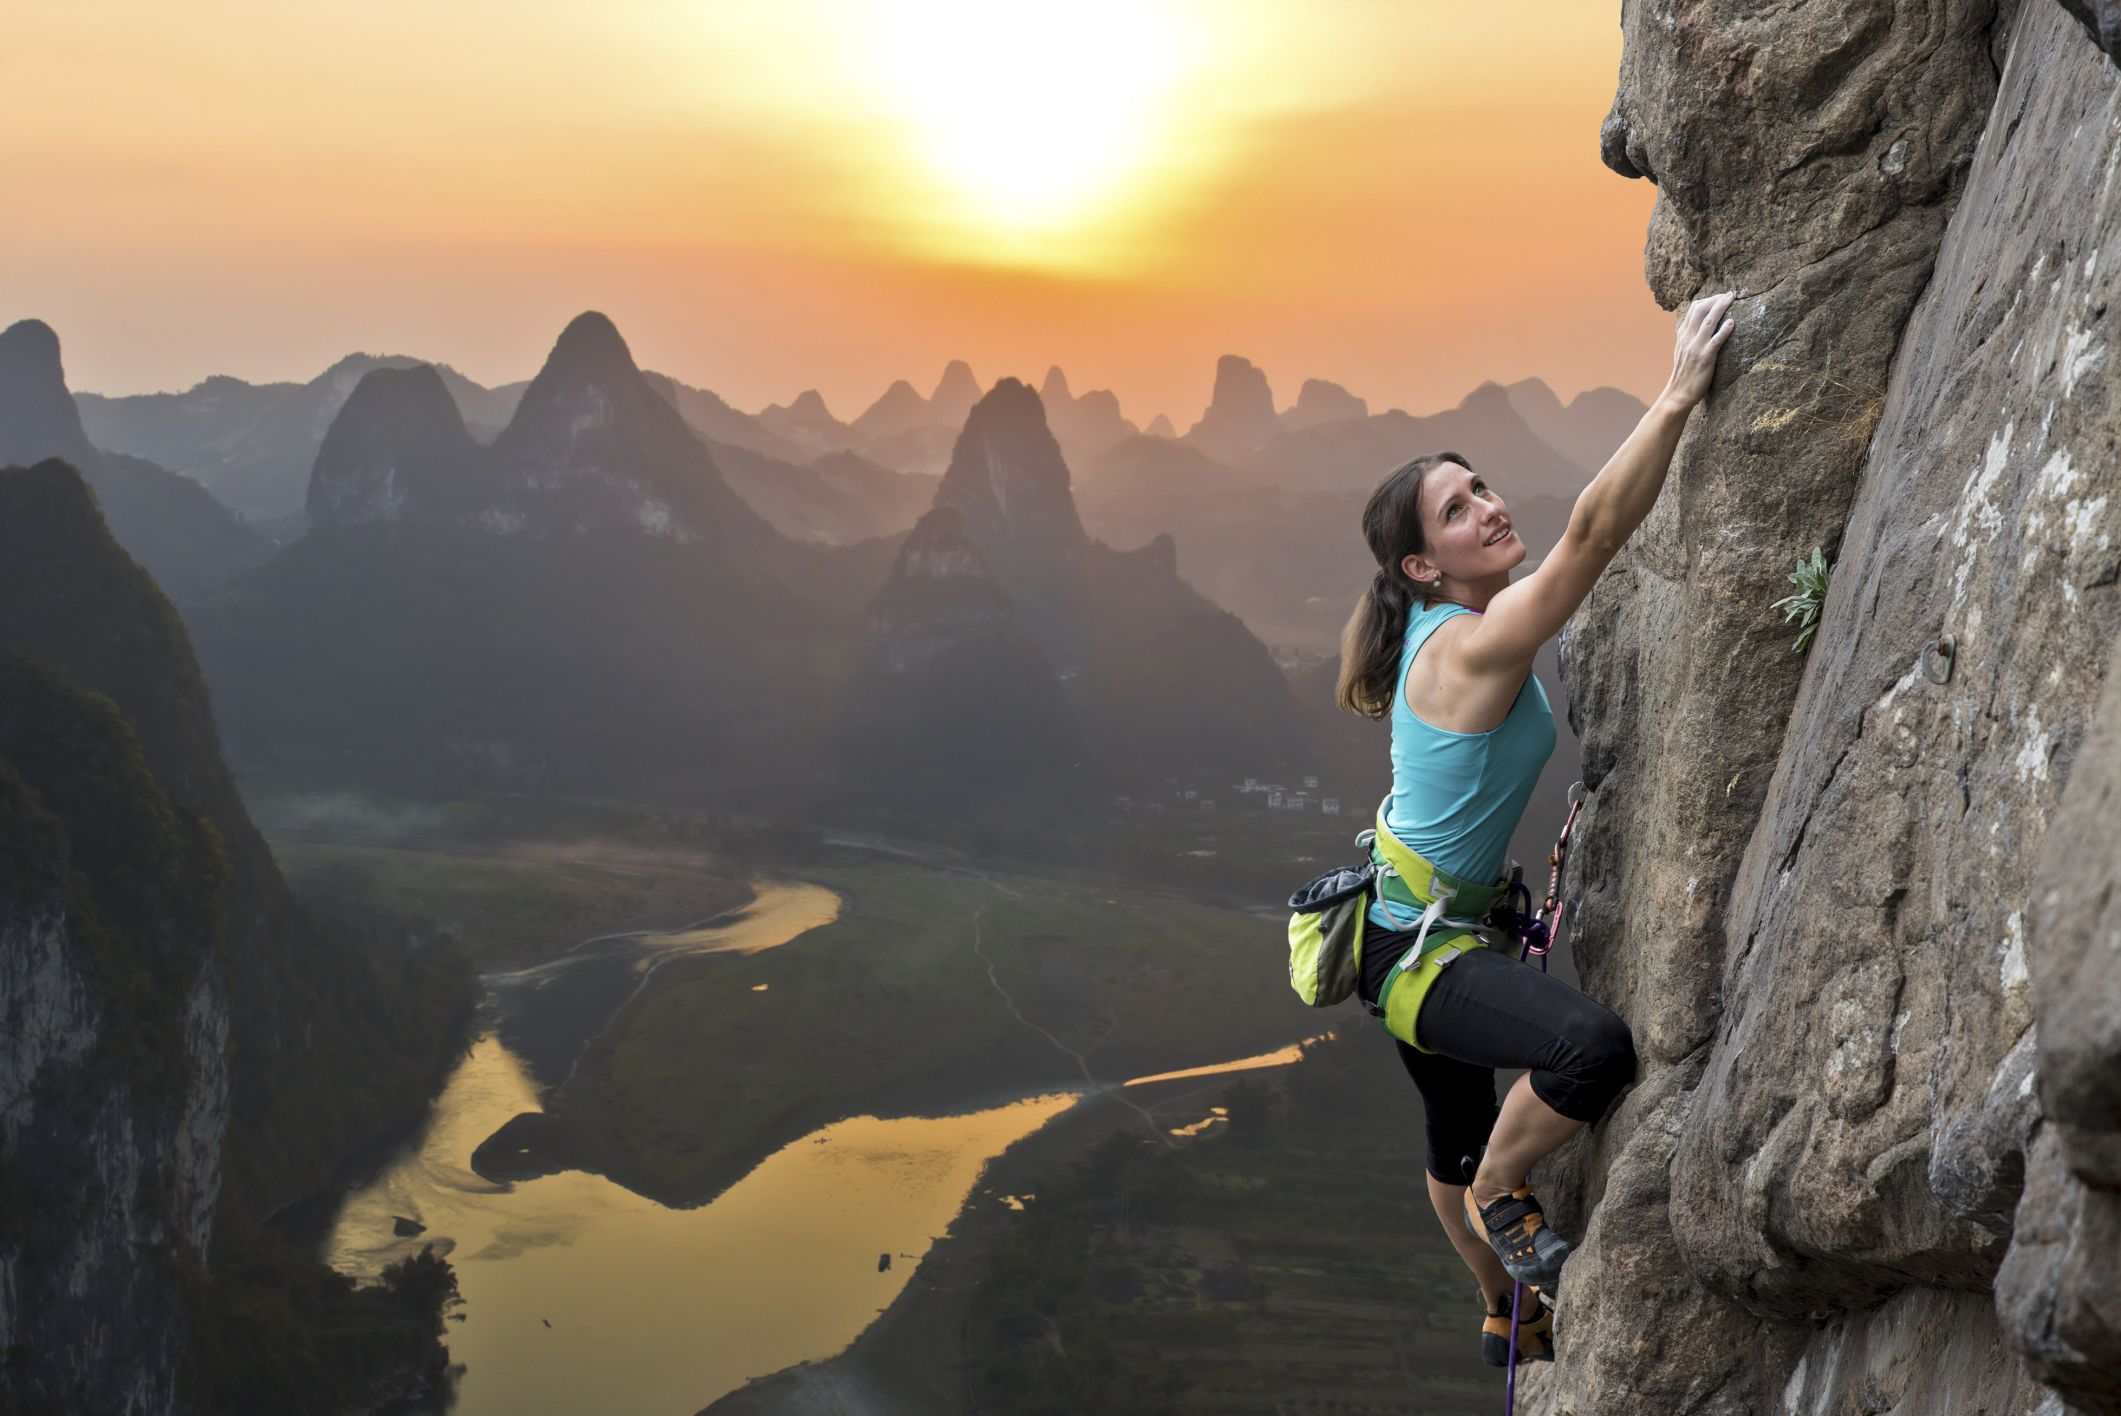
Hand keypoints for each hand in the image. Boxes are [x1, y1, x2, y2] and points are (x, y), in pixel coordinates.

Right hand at [1661, 291, 1736, 411]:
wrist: (1677, 394)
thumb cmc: (1684, 374)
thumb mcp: (1682, 352)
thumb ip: (1689, 338)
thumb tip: (1697, 327)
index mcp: (1683, 336)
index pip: (1693, 310)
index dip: (1708, 300)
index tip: (1720, 296)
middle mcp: (1688, 338)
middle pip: (1700, 310)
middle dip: (1716, 299)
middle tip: (1729, 294)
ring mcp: (1696, 348)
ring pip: (1709, 321)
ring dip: (1721, 307)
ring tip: (1732, 298)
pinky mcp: (1705, 358)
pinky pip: (1715, 341)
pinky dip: (1724, 330)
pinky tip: (1732, 323)